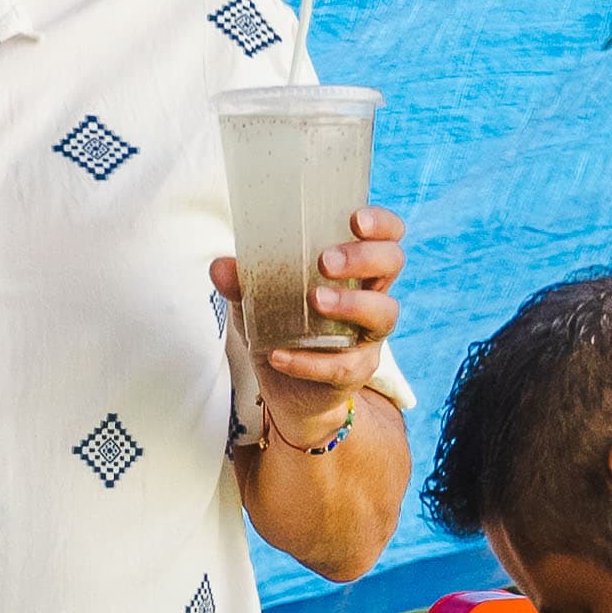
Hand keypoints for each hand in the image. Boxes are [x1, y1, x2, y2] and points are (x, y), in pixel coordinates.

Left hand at [212, 205, 404, 440]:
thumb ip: (241, 282)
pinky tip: (279, 355)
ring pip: (383, 313)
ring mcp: (368, 336)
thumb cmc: (280, 329)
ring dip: (350, 303)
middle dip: (363, 257)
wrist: (286, 392)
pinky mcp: (355, 373)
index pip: (386, 236)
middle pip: (392, 263)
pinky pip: (343, 366)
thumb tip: (219, 266)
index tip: (355, 220)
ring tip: (315, 301)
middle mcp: (370, 296)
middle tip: (325, 261)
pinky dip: (310, 360)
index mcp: (354, 269)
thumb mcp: (255, 301)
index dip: (381, 223)